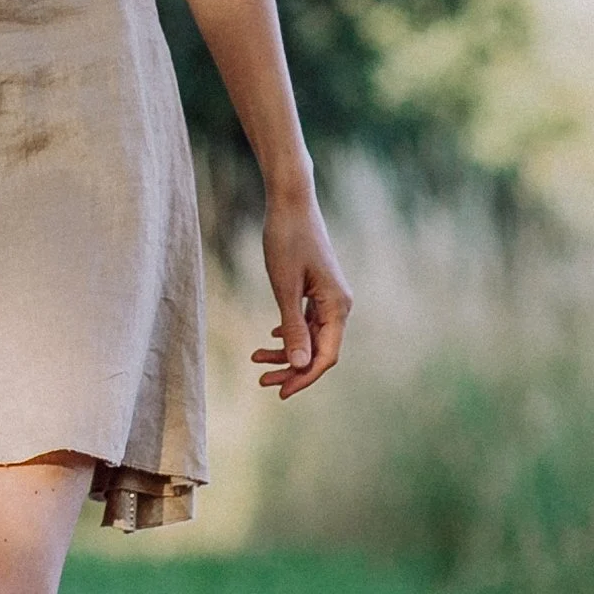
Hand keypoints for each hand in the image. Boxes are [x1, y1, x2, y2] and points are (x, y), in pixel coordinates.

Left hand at [252, 197, 350, 398]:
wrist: (290, 202)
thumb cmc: (286, 240)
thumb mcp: (284, 287)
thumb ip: (293, 328)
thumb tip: (300, 366)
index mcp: (337, 306)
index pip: (325, 356)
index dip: (303, 378)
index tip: (279, 392)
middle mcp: (338, 304)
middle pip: (319, 350)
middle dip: (292, 368)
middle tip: (262, 380)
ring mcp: (329, 296)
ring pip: (311, 336)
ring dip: (286, 351)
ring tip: (255, 359)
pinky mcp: (317, 288)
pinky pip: (308, 320)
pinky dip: (290, 332)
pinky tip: (271, 339)